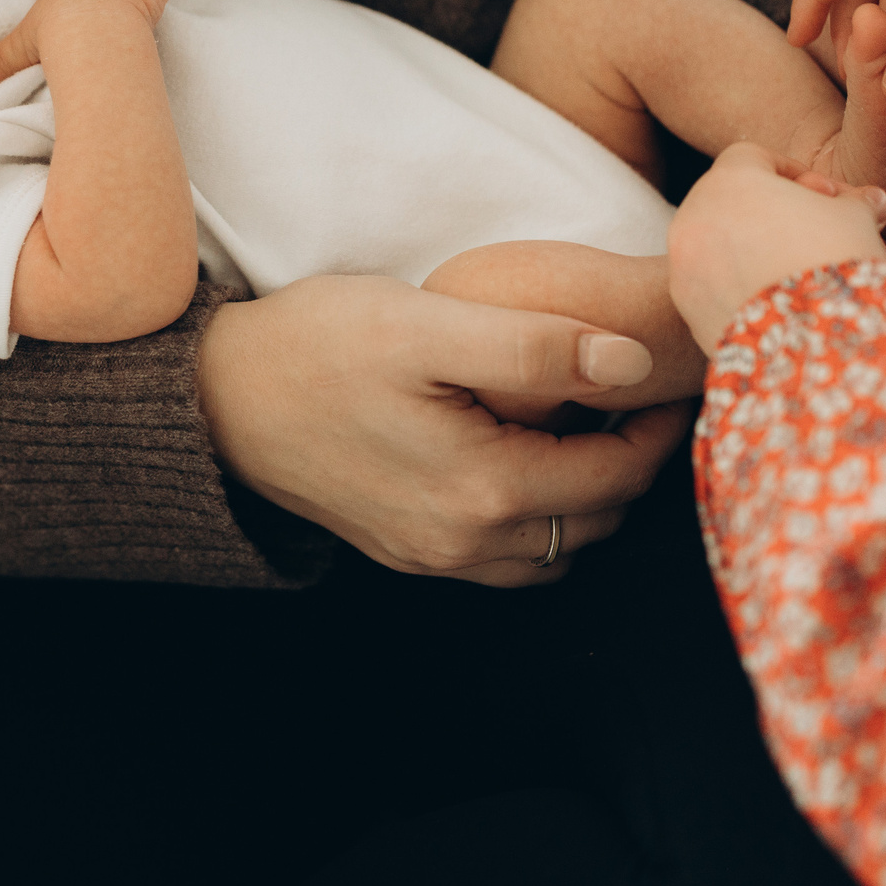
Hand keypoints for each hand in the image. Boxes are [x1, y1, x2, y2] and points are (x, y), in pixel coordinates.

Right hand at [196, 276, 698, 585]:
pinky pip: (507, 558)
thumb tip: (631, 364)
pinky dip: (538, 518)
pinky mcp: (405, 552)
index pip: (620, 474)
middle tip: (637, 395)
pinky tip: (522, 458)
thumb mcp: (427, 326)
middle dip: (631, 461)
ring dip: (588, 496)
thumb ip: (535, 346)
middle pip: (599, 518)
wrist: (215, 400)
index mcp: (484, 489)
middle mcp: (466, 543)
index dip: (659, 424)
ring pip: (558, 548)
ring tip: (584, 424)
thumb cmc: (317, 347)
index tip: (670, 375)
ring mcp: (433, 558)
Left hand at [669, 142, 885, 351]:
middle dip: (767, 210)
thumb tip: (869, 202)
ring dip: (749, 249)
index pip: (752, 156)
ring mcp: (682, 265)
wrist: (817, 339)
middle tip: (812, 233)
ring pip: (714, 243)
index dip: (793, 172)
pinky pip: (709, 285)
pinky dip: (736, 286)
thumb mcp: (855, 218)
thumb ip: (854, 203)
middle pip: (726, 199)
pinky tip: (778, 305)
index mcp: (728, 181)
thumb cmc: (837, 261)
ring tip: (797, 270)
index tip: (827, 196)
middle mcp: (693, 217)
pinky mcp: (686, 308)